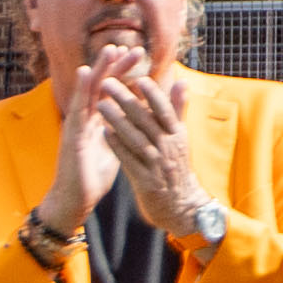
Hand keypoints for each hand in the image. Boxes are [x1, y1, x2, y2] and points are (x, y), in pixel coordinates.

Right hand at [38, 45, 134, 238]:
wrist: (77, 197)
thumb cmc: (94, 174)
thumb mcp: (116, 147)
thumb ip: (123, 130)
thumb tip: (139, 117)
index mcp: (99, 119)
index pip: (114, 91)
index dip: (126, 74)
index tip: (142, 58)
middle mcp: (87, 116)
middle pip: (102, 85)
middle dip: (117, 66)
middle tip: (133, 48)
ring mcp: (77, 122)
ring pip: (88, 90)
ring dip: (99, 69)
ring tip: (109, 49)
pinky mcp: (71, 132)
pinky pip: (76, 107)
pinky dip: (80, 88)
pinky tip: (84, 72)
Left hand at [93, 64, 210, 242]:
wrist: (180, 204)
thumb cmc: (176, 166)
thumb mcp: (181, 137)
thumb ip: (178, 109)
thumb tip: (182, 82)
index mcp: (178, 135)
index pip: (165, 110)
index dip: (153, 94)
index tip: (138, 78)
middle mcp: (169, 147)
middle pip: (147, 120)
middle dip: (127, 100)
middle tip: (108, 83)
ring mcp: (157, 164)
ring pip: (136, 138)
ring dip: (117, 120)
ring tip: (100, 104)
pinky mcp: (146, 180)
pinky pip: (129, 159)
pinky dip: (117, 146)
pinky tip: (104, 133)